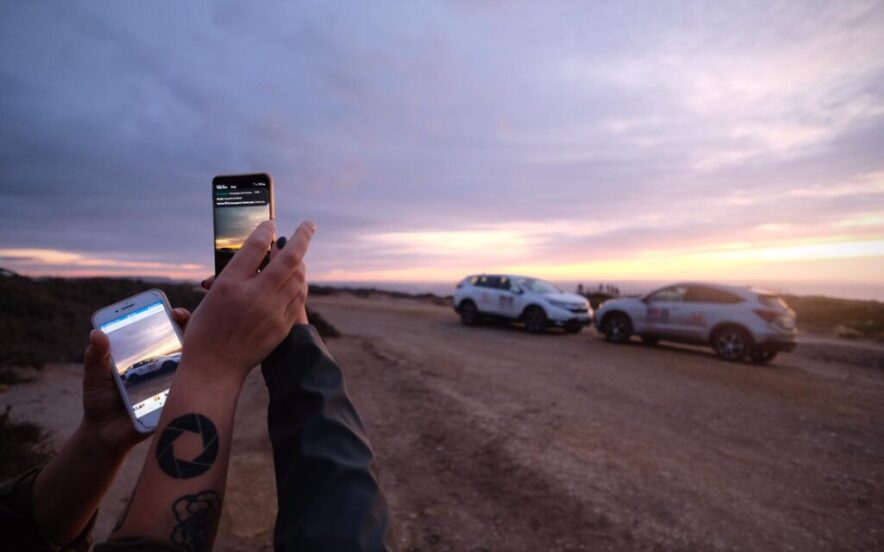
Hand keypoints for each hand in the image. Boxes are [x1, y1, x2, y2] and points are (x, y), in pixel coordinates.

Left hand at [82, 308, 190, 451]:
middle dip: (189, 328)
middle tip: (183, 324)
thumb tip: (96, 333)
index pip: (162, 328)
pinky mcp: (176, 400)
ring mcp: (173, 381)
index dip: (171, 316)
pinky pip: (189, 390)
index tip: (171, 311)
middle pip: (183, 341)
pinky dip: (195, 382)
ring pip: (191, 363)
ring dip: (197, 353)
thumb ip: (96, 357)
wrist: (106, 435)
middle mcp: (163, 364)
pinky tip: (197, 375)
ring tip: (192, 346)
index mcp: (144, 353)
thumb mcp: (95, 377)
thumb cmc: (100, 401)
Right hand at [183, 220, 313, 382]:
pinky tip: (298, 279)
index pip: (254, 247)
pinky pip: (298, 298)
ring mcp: (271, 312)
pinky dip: (300, 284)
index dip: (265, 231)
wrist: (215, 366)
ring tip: (299, 254)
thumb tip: (257, 256)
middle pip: (287, 258)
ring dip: (301, 263)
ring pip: (298, 278)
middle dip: (302, 237)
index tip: (271, 223)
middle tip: (309, 224)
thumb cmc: (207, 329)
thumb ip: (234, 275)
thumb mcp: (213, 296)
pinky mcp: (281, 327)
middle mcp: (253, 295)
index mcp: (230, 284)